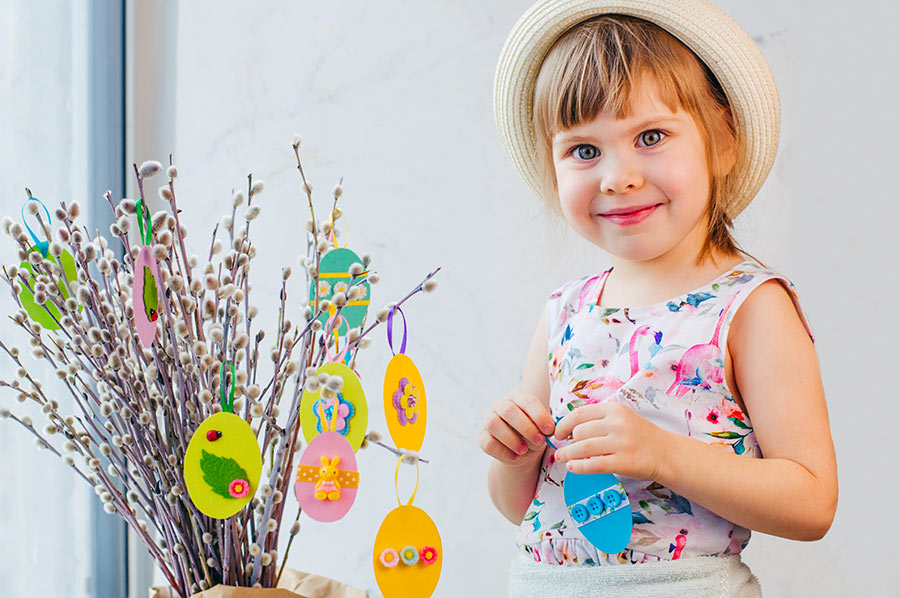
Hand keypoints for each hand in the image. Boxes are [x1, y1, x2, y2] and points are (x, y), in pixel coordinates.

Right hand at [478, 389, 554, 467]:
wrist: (523, 452)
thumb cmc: (534, 435)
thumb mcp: (542, 430)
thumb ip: (544, 428)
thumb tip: (548, 429)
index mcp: (518, 397)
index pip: (527, 401)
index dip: (539, 415)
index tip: (549, 430)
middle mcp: (500, 405)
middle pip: (508, 410)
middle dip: (525, 427)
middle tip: (539, 440)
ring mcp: (488, 420)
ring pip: (493, 424)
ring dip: (511, 439)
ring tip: (524, 449)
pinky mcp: (482, 437)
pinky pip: (488, 443)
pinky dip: (503, 452)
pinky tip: (515, 456)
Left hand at [553, 402, 669, 479]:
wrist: (666, 453)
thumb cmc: (640, 436)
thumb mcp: (622, 418)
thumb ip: (599, 419)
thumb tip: (569, 428)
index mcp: (615, 409)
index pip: (580, 413)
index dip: (564, 424)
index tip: (558, 433)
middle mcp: (618, 423)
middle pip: (580, 431)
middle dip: (566, 441)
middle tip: (561, 448)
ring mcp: (621, 443)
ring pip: (583, 447)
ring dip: (567, 454)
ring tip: (561, 458)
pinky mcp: (624, 462)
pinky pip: (594, 464)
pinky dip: (579, 466)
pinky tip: (572, 467)